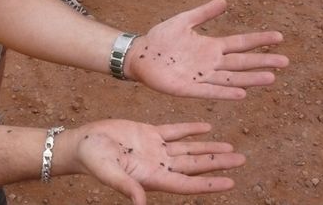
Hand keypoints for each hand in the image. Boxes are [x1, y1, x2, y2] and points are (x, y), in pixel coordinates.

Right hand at [67, 120, 243, 204]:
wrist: (81, 144)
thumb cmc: (92, 160)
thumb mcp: (108, 172)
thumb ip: (125, 186)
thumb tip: (140, 203)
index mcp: (151, 177)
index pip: (186, 183)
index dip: (208, 183)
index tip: (231, 182)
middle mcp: (158, 165)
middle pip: (194, 166)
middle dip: (216, 163)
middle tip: (241, 159)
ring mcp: (154, 149)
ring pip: (188, 149)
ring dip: (208, 147)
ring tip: (230, 147)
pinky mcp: (148, 134)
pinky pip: (174, 132)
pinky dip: (190, 129)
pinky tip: (206, 127)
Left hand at [126, 0, 288, 99]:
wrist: (139, 54)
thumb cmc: (161, 39)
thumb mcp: (183, 21)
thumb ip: (203, 13)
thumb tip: (225, 1)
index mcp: (210, 46)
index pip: (240, 43)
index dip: (259, 41)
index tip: (279, 37)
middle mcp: (210, 63)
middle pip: (241, 62)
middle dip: (262, 62)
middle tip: (285, 61)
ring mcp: (201, 76)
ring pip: (231, 79)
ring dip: (250, 79)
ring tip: (271, 78)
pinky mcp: (188, 88)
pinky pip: (210, 91)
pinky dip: (225, 93)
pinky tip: (242, 94)